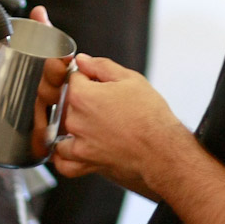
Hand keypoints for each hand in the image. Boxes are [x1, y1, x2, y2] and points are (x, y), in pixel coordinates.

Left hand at [51, 54, 186, 197]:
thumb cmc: (150, 115)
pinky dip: (64, 157)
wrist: (162, 150)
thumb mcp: (131, 79)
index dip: (88, 76)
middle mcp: (75, 120)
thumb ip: (101, 66)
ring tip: (94, 125)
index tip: (99, 81)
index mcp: (82, 95)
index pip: (73, 78)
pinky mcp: (85, 163)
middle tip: (107, 104)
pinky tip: (72, 149)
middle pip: (67, 103)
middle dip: (84, 100)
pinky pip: (64, 163)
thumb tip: (82, 60)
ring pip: (62, 131)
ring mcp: (78, 143)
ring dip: (73, 126)